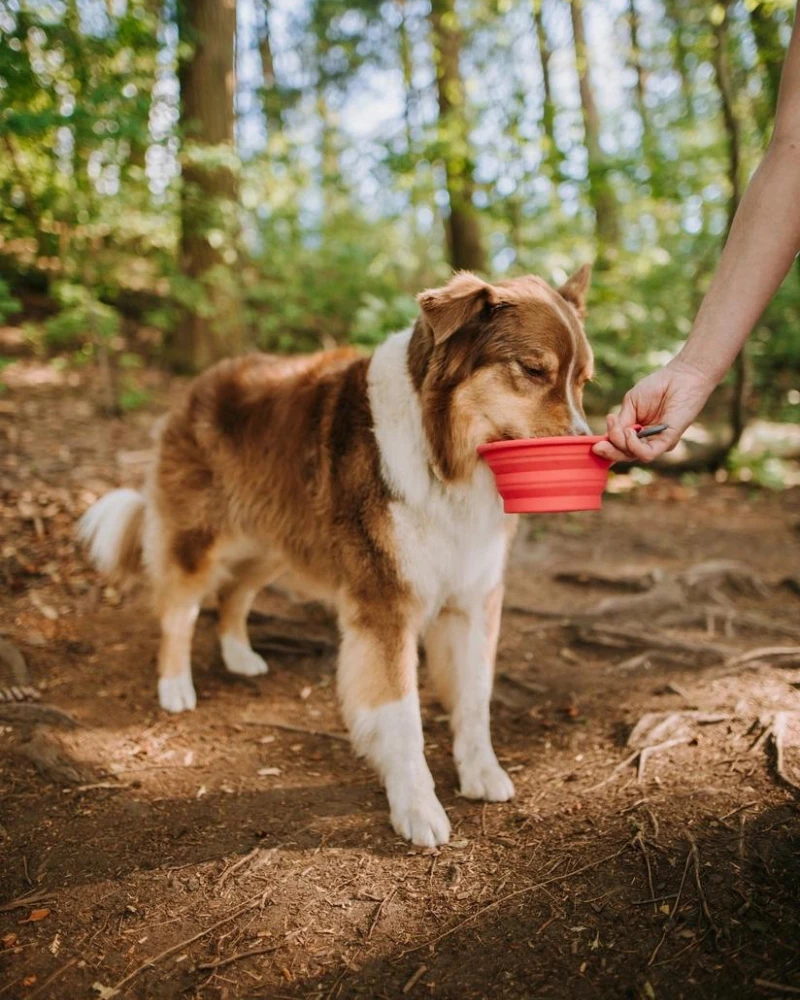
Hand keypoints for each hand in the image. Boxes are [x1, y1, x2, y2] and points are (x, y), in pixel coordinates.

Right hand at [592, 359, 716, 462]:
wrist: (680, 377)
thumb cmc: (657, 387)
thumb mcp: (630, 404)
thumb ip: (621, 422)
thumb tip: (609, 437)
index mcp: (635, 432)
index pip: (618, 446)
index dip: (606, 448)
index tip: (593, 445)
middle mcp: (646, 441)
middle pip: (624, 455)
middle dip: (609, 452)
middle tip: (597, 446)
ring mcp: (656, 443)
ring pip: (633, 456)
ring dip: (620, 445)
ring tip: (620, 429)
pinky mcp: (668, 441)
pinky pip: (647, 454)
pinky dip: (634, 446)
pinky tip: (630, 432)